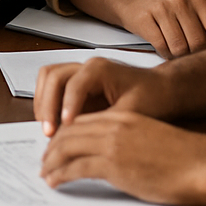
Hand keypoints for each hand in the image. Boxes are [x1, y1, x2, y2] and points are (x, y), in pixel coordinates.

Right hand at [33, 57, 172, 135]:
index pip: (73, 84)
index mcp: (100, 69)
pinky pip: (52, 89)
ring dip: (42, 103)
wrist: (163, 90)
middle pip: (52, 76)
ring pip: (47, 78)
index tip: (65, 127)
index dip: (66, 107)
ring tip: (47, 129)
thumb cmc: (153, 97)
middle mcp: (86, 67)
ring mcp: (79, 75)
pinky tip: (53, 126)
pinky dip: (47, 105)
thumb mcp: (133, 112)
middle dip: (47, 105)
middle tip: (49, 132)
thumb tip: (84, 137)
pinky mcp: (77, 87)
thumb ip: (106, 123)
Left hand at [40, 109, 205, 205]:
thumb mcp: (149, 138)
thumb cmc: (183, 157)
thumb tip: (113, 154)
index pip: (83, 120)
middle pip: (70, 132)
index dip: (66, 133)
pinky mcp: (113, 164)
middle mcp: (113, 125)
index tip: (58, 144)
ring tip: (45, 171)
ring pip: (67, 148)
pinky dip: (60, 175)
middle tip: (45, 159)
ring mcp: (112, 144)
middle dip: (53, 146)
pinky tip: (55, 181)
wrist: (200, 164)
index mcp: (123, 116)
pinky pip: (76, 168)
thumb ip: (128, 139)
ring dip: (51, 161)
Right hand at [114, 0, 205, 58]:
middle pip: (198, 42)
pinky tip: (165, 50)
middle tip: (192, 57)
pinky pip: (162, 47)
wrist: (133, 3)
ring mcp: (162, 8)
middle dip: (196, 55)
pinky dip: (165, 54)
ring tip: (178, 53)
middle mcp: (180, 0)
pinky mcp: (145, 19)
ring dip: (179, 57)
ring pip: (180, 48)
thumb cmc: (168, 12)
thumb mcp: (190, 10)